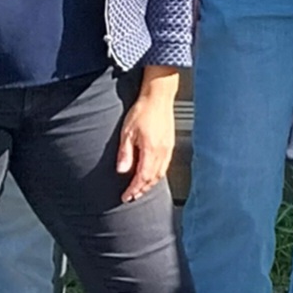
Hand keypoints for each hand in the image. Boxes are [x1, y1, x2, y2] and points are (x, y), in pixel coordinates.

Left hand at [116, 72, 179, 203]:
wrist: (158, 96)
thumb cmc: (143, 110)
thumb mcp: (127, 132)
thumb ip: (125, 153)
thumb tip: (122, 170)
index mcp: (151, 150)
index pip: (142, 177)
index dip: (133, 190)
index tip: (125, 197)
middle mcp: (162, 152)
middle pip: (153, 179)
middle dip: (142, 190)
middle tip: (132, 197)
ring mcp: (168, 148)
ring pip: (160, 174)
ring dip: (150, 184)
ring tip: (140, 189)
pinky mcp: (170, 144)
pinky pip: (165, 166)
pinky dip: (157, 175)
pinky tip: (152, 174)